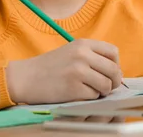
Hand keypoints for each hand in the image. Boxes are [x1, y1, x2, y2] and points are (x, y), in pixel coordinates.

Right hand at [6, 39, 122, 103]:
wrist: (26, 77)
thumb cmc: (50, 67)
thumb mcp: (71, 51)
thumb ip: (92, 56)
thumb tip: (117, 72)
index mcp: (83, 44)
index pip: (113, 52)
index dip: (116, 65)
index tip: (109, 73)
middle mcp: (82, 55)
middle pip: (114, 70)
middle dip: (114, 82)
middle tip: (107, 87)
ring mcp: (78, 72)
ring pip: (106, 85)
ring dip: (102, 92)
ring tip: (91, 91)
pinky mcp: (73, 89)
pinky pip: (93, 96)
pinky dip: (90, 98)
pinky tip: (79, 94)